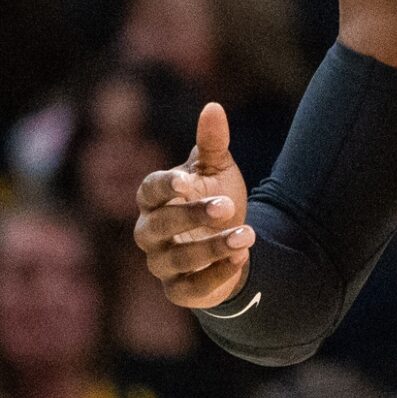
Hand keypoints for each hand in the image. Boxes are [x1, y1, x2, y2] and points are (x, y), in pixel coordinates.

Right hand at [134, 103, 254, 308]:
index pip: (149, 191)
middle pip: (160, 225)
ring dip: (212, 247)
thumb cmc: (215, 200)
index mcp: (153, 200)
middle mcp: (149, 233)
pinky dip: (215, 275)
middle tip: (227, 206)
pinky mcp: (179, 290)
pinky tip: (240, 259)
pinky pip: (190, 287)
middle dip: (192, 215)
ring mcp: (161, 264)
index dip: (166, 186)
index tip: (187, 181)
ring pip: (178, 258)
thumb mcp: (217, 171)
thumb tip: (213, 107)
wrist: (231, 244)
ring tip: (247, 234)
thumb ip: (212, 143)